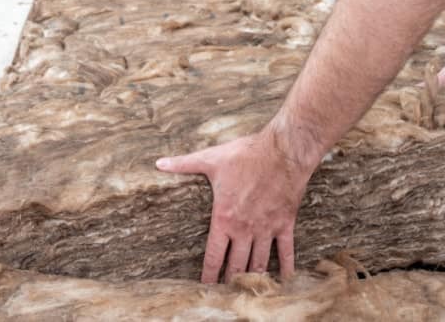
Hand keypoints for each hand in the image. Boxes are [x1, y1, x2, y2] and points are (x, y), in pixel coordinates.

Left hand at [156, 125, 316, 282]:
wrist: (282, 151)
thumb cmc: (245, 154)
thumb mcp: (210, 158)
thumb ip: (183, 164)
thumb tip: (159, 163)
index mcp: (224, 218)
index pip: (214, 255)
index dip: (209, 274)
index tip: (205, 287)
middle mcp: (245, 229)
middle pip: (236, 265)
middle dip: (230, 281)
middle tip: (226, 294)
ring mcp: (266, 228)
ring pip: (259, 262)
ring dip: (253, 278)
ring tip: (248, 290)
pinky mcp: (285, 223)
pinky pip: (285, 251)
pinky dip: (285, 267)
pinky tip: (284, 279)